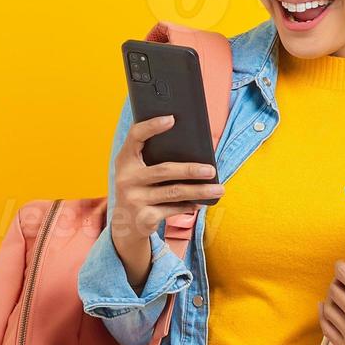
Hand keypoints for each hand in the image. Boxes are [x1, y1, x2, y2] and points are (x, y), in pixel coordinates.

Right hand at [110, 114, 225, 285]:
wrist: (125, 225)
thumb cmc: (139, 188)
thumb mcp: (139, 172)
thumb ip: (154, 159)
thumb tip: (194, 151)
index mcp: (124, 160)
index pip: (135, 136)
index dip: (151, 126)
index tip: (171, 118)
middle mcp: (126, 179)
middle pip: (164, 170)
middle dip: (191, 169)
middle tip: (212, 169)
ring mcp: (134, 200)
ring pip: (174, 192)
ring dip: (200, 191)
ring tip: (219, 189)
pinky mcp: (144, 218)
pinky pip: (173, 209)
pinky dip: (189, 205)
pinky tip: (201, 203)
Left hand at [318, 232, 344, 344]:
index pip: (343, 275)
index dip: (341, 267)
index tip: (342, 266)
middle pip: (334, 291)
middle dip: (337, 283)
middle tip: (343, 282)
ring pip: (328, 308)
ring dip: (331, 299)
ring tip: (339, 295)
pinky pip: (326, 328)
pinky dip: (325, 317)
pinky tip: (328, 308)